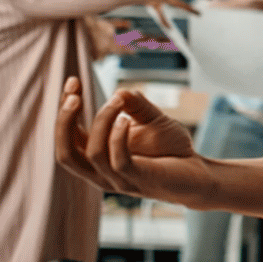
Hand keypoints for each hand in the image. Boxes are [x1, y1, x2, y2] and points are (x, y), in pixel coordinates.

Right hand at [54, 77, 211, 205]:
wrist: (199, 176)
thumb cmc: (172, 149)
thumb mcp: (152, 121)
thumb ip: (135, 106)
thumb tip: (120, 92)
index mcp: (99, 158)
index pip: (68, 138)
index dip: (64, 110)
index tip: (73, 81)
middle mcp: (102, 173)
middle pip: (65, 154)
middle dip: (64, 122)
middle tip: (75, 95)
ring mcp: (120, 179)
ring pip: (92, 154)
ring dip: (100, 122)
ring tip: (116, 101)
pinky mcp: (140, 180)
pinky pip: (119, 161)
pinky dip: (118, 138)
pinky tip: (126, 119)